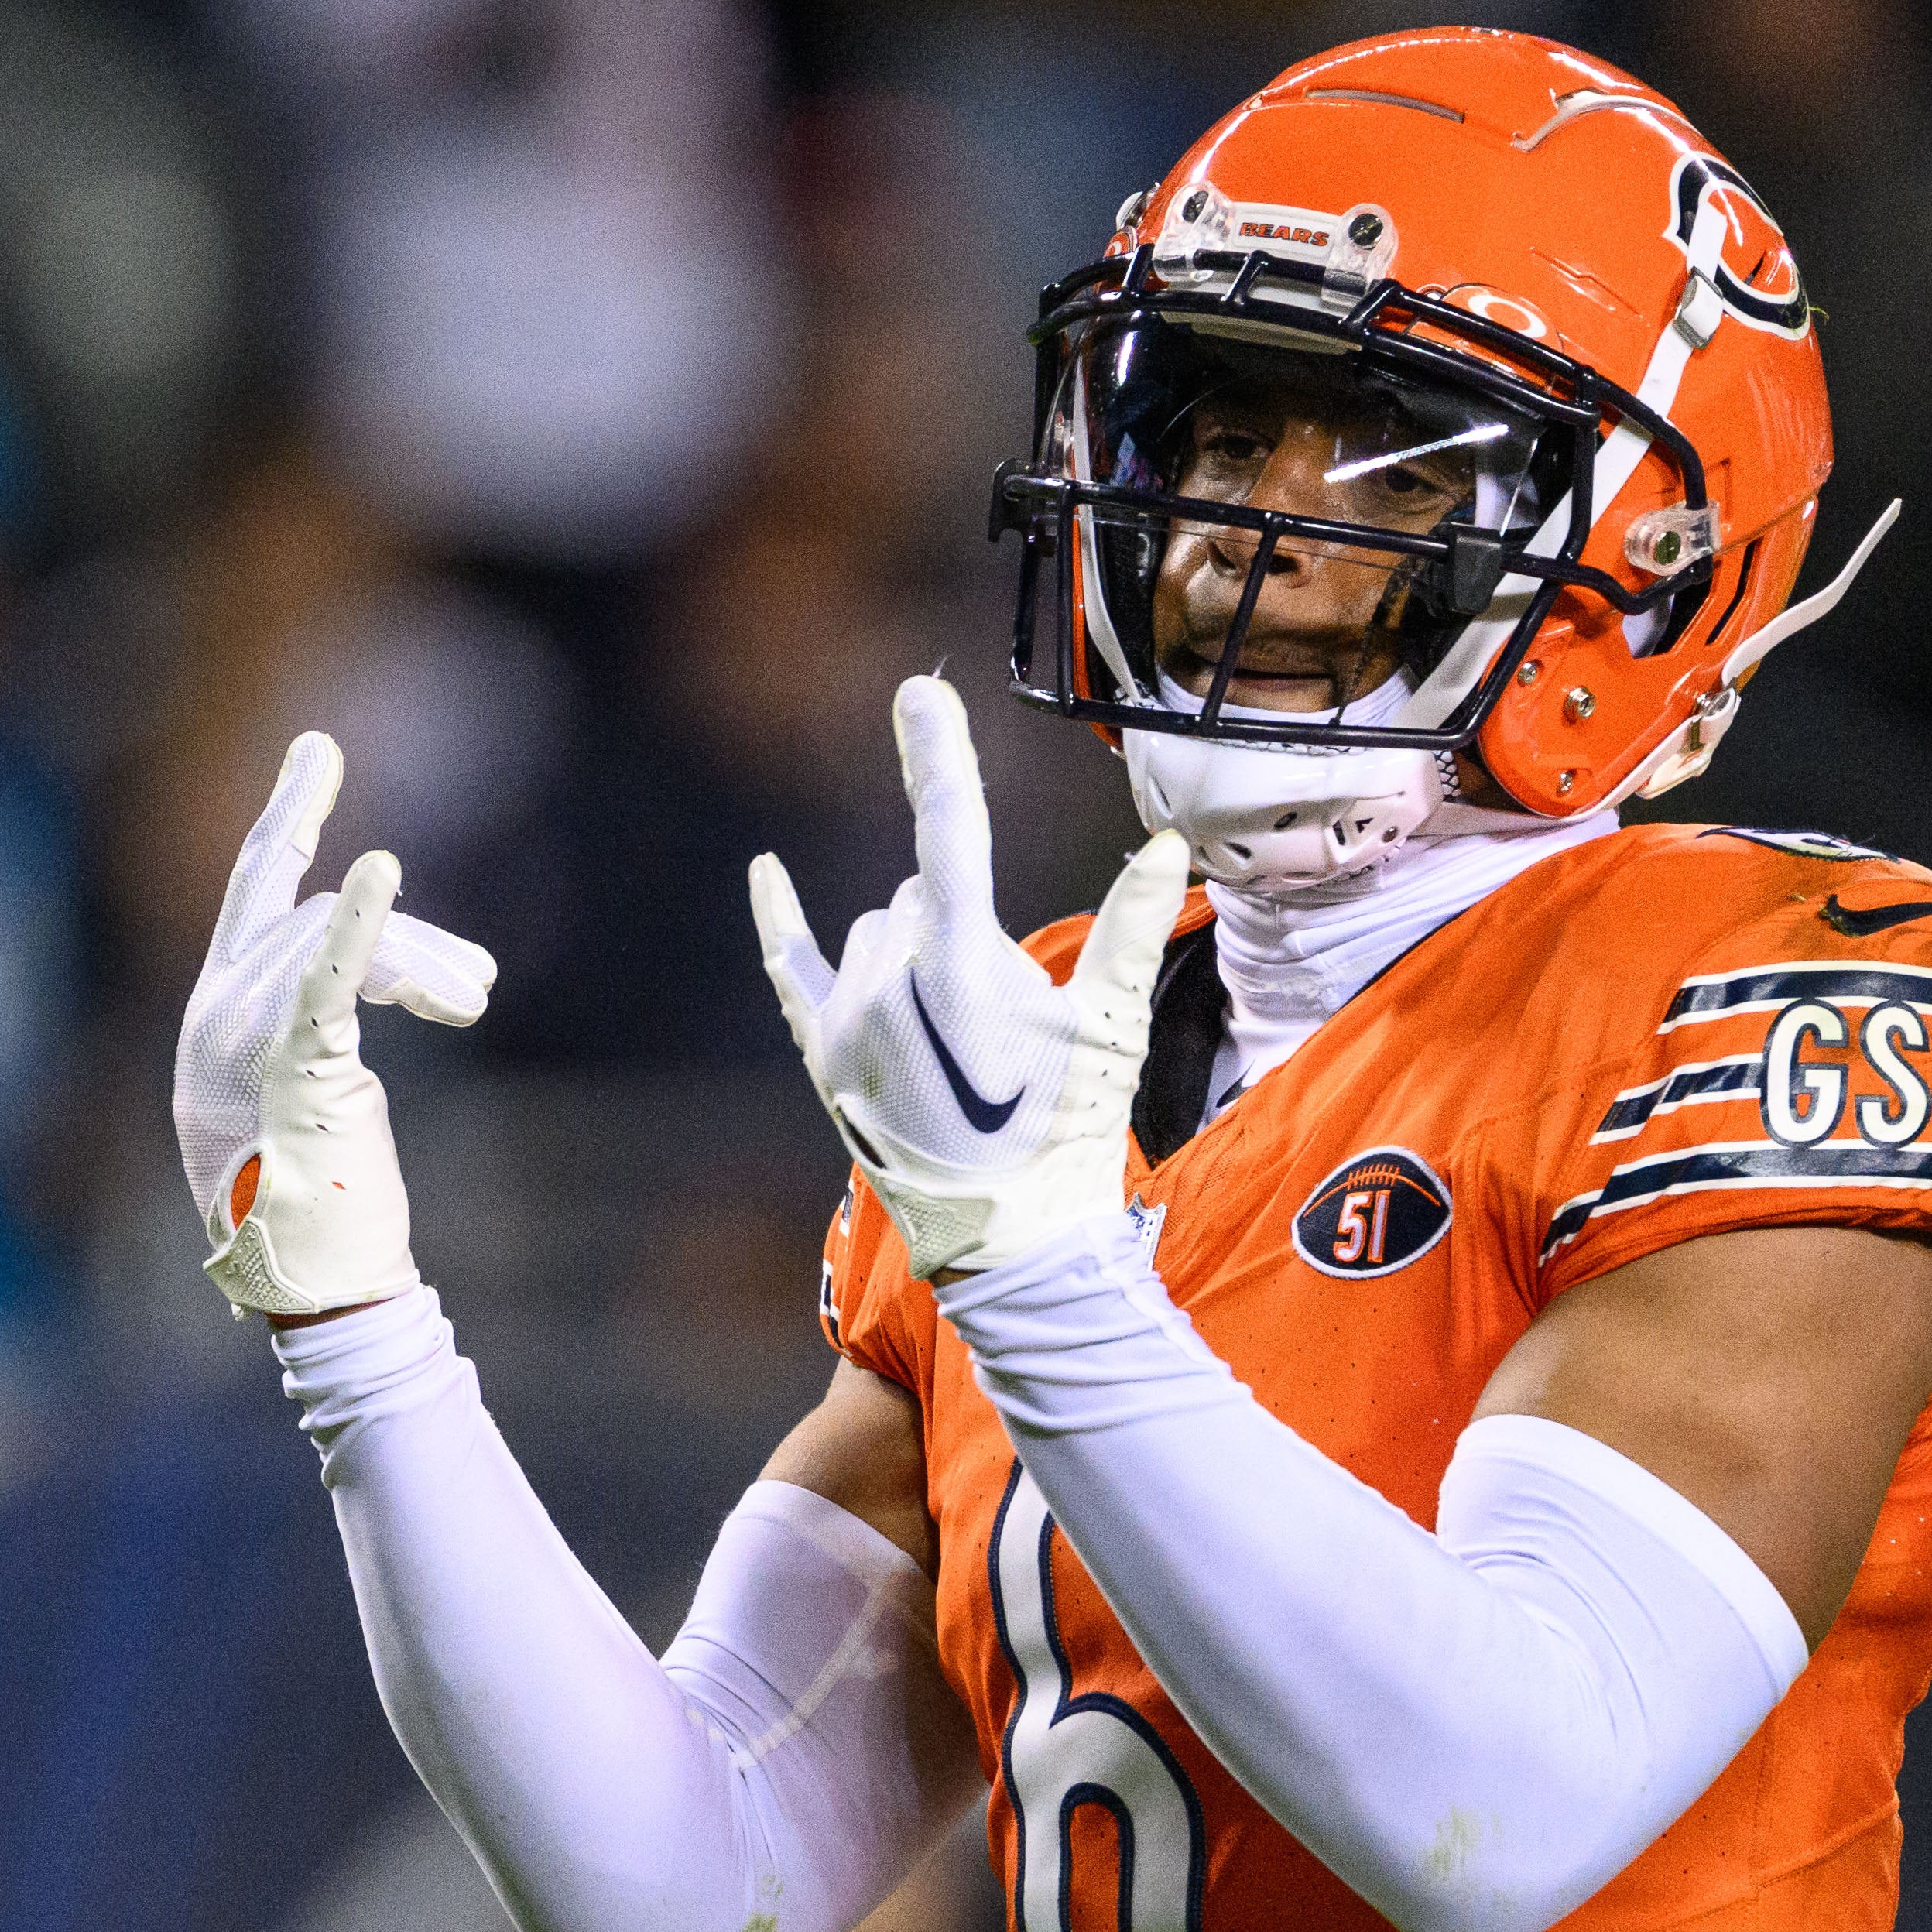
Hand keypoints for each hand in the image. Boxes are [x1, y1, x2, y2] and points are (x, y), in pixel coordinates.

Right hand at [173, 732, 497, 1316]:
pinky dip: (361, 928)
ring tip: (474, 1009)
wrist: (317, 1287)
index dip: (288, 817)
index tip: (319, 752)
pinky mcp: (288, 1068)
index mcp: (217, 1020)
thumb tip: (397, 973)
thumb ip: (327, 1026)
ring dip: (422, 966)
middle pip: (313, 914)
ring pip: (336, 941)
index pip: (255, 894)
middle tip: (477, 988)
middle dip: (407, 937)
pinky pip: (322, 980)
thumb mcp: (319, 1094)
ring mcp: (239, 1041)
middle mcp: (213, 1017)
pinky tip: (384, 867)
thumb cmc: (329, 1208)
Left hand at [750, 677, 1189, 1280]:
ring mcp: (846, 1019)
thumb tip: (1166, 843)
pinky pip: (790, 963)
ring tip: (962, 1041)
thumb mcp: (1110, 1030)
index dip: (935, 752)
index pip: (949, 829)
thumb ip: (1129, 928)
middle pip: (922, 895)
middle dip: (962, 928)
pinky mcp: (823, 1051)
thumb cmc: (1069, 1135)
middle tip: (1007, 1020)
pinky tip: (765, 870)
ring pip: (875, 932)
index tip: (920, 690)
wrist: (1009, 1240)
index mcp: (962, 965)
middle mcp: (888, 981)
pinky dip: (780, 917)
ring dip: (914, 954)